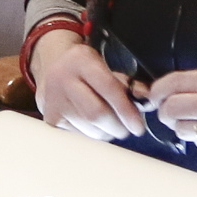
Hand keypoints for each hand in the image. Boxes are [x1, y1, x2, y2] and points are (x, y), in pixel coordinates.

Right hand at [29, 30, 144, 137]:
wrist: (51, 72)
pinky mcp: (50, 118)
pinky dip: (93, 135)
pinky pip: (79, 136)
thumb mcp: (104, 66)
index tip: (138, 126)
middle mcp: (62, 78)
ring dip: (107, 133)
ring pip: (89, 129)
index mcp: (80, 60)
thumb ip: (126, 82)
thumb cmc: (85, 71)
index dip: (126, 110)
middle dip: (118, 127)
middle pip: (97, 114)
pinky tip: (95, 126)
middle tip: (127, 129)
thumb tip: (145, 96)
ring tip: (111, 125)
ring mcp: (54, 100)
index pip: (108, 88)